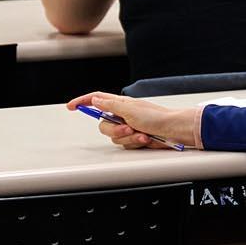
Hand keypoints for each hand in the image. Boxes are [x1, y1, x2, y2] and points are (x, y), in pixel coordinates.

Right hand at [66, 91, 201, 149]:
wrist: (174, 130)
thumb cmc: (157, 117)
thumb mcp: (130, 110)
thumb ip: (110, 106)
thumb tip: (95, 100)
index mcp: (121, 104)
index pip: (97, 100)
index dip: (83, 102)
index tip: (71, 106)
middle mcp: (123, 115)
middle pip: (104, 125)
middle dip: (115, 130)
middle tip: (128, 129)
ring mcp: (129, 127)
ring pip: (115, 138)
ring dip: (129, 138)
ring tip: (142, 134)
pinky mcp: (136, 138)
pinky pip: (126, 144)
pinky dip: (136, 142)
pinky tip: (146, 138)